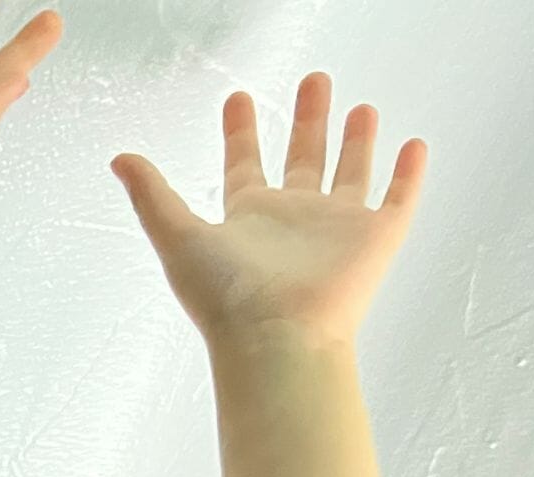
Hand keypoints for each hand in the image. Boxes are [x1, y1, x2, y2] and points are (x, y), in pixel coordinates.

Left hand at [115, 74, 428, 348]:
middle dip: (308, 120)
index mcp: (248, 219)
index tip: (238, 98)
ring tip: (362, 107)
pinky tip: (414, 145)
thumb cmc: (224, 299)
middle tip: (314, 81)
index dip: (240, 132)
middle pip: (303, 160)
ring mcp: (336, 231)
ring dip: (357, 142)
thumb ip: (152, 195)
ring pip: (351, 174)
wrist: (277, 339)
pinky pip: (397, 201)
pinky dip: (408, 175)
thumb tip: (119, 158)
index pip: (244, 165)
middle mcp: (293, 221)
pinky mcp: (375, 241)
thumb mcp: (177, 236)